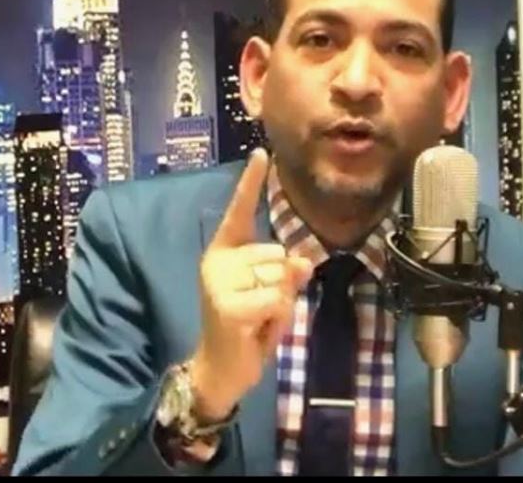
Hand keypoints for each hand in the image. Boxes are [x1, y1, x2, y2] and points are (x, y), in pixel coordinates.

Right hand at [189, 148, 313, 421]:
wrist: (221, 369)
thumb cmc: (248, 326)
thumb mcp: (273, 294)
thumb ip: (287, 273)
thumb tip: (305, 262)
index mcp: (225, 250)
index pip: (240, 211)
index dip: (250, 182)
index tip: (262, 153)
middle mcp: (218, 260)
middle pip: (278, 254)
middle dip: (282, 284)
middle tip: (261, 308)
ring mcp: (220, 282)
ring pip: (280, 277)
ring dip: (281, 303)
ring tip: (259, 320)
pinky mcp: (228, 306)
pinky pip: (277, 299)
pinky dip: (278, 318)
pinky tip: (257, 331)